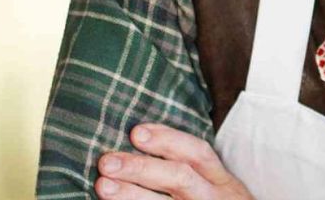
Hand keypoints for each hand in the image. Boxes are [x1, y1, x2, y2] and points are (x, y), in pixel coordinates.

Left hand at [95, 123, 252, 198]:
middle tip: (107, 161)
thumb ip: (195, 172)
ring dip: (132, 195)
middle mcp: (214, 198)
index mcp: (222, 181)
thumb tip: (143, 142)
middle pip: (180, 178)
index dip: (168, 139)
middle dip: (142, 168)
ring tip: (103, 185)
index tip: (136, 131)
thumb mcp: (220, 188)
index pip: (198, 153)